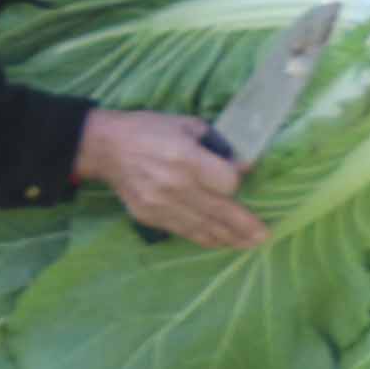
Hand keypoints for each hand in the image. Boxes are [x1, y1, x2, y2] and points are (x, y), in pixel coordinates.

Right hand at [83, 109, 266, 249]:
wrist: (105, 148)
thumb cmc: (149, 130)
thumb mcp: (187, 125)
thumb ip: (215, 145)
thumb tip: (240, 165)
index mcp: (186, 158)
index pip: (227, 182)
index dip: (238, 181)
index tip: (243, 175)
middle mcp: (175, 185)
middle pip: (220, 210)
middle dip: (245, 224)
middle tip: (264, 235)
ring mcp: (160, 204)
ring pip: (202, 227)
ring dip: (228, 237)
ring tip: (248, 244)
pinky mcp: (149, 216)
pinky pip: (183, 231)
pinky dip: (203, 238)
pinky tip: (220, 242)